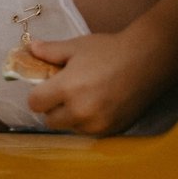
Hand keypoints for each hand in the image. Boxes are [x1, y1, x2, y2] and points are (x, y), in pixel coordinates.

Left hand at [24, 30, 170, 135]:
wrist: (148, 60)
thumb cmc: (110, 50)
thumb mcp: (77, 47)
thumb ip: (49, 52)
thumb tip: (29, 49)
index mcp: (67, 88)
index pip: (35, 103)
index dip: (38, 94)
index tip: (47, 86)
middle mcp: (80, 111)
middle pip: (49, 120)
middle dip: (53, 107)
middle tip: (67, 91)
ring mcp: (97, 124)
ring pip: (69, 127)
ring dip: (71, 117)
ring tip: (86, 97)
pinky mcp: (111, 131)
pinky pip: (88, 132)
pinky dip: (88, 122)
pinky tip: (100, 104)